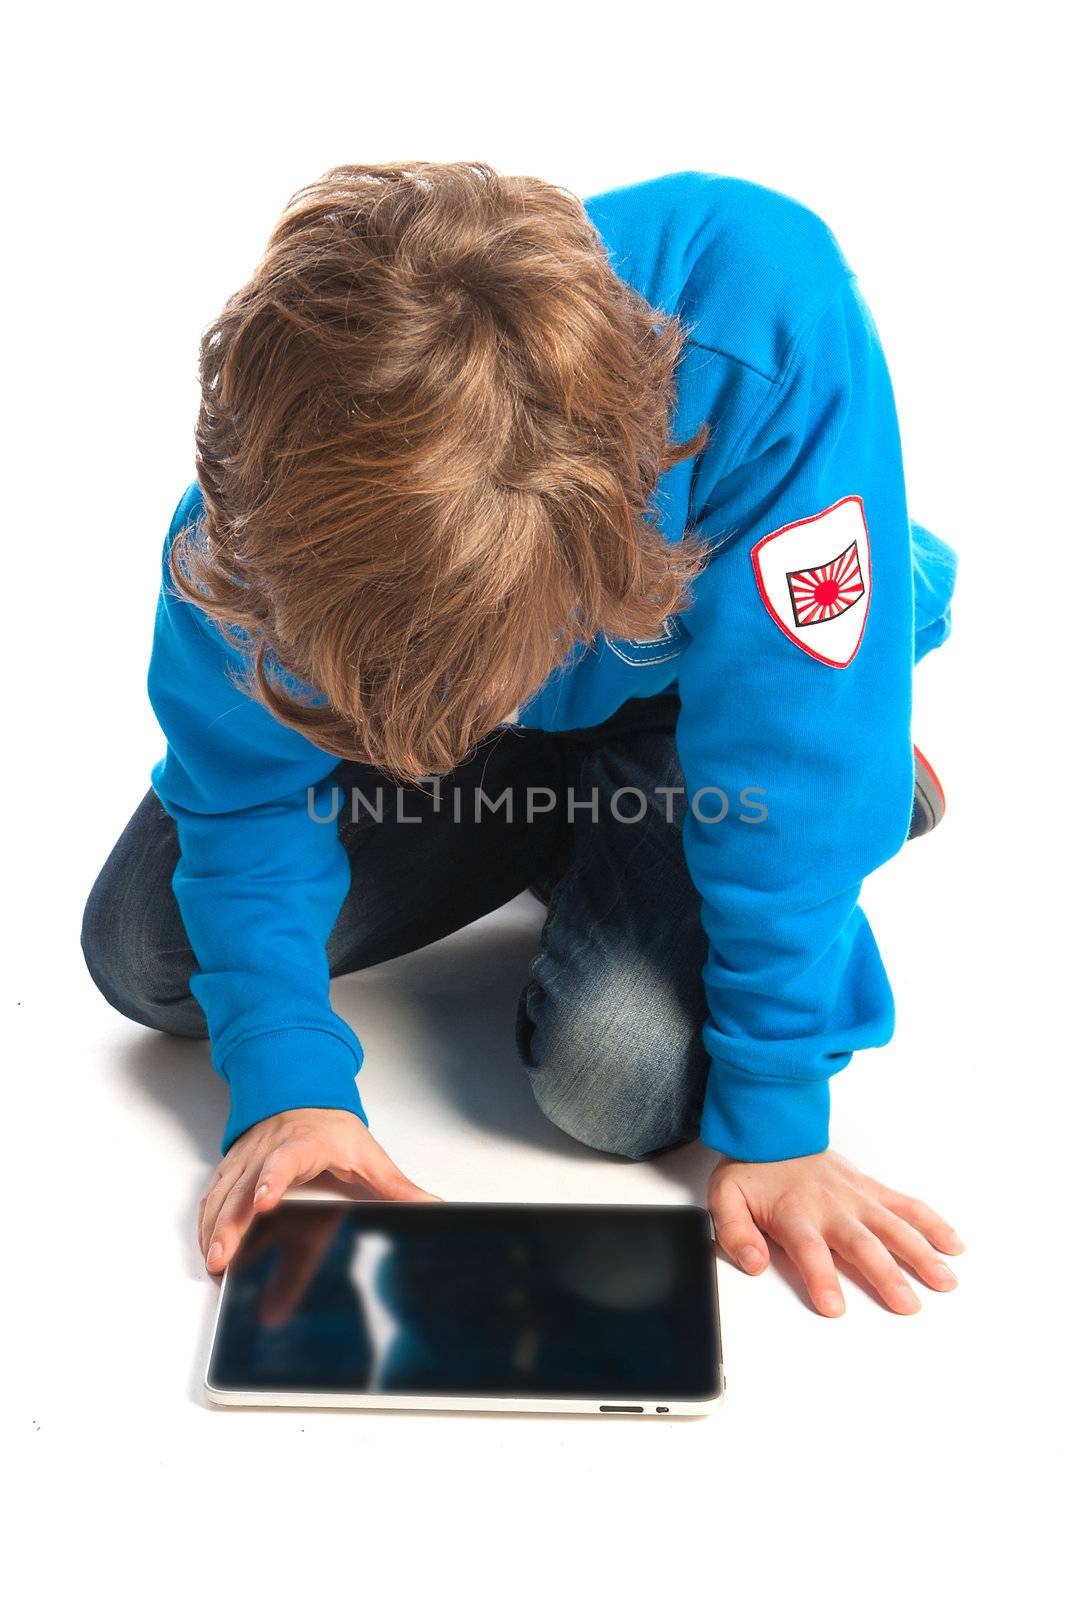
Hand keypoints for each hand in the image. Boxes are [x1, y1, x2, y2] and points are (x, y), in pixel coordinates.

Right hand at [198, 1107, 440, 1273]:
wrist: (299, 1095)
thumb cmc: (331, 1128)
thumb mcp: (369, 1155)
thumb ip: (397, 1188)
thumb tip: (433, 1208)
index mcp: (304, 1143)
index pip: (285, 1160)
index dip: (273, 1180)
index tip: (266, 1201)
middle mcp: (268, 1150)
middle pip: (244, 1186)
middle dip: (231, 1222)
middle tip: (223, 1255)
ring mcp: (246, 1160)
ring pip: (223, 1194)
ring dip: (213, 1228)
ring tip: (213, 1262)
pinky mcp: (232, 1170)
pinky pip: (212, 1196)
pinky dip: (205, 1222)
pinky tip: (206, 1247)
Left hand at [707, 1147, 963, 1315]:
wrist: (772, 1127)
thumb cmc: (752, 1171)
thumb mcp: (725, 1199)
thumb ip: (734, 1233)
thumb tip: (753, 1263)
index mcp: (794, 1213)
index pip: (809, 1250)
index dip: (822, 1278)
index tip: (835, 1307)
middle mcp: (830, 1206)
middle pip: (862, 1243)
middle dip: (885, 1274)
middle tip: (906, 1305)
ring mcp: (856, 1197)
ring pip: (894, 1226)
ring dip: (920, 1253)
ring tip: (944, 1281)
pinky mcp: (871, 1189)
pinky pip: (906, 1205)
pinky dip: (932, 1223)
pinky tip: (952, 1245)